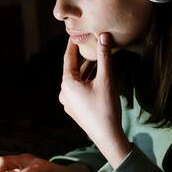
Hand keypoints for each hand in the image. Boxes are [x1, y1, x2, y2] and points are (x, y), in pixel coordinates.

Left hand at [59, 33, 131, 167]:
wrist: (107, 137)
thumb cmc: (106, 108)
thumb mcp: (106, 79)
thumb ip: (104, 56)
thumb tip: (103, 36)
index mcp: (67, 84)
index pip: (68, 58)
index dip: (73, 45)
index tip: (75, 34)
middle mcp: (64, 93)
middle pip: (74, 70)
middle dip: (84, 58)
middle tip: (91, 45)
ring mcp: (68, 103)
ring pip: (77, 81)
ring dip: (87, 71)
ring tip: (97, 60)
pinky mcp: (74, 110)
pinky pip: (79, 91)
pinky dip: (87, 82)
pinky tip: (98, 79)